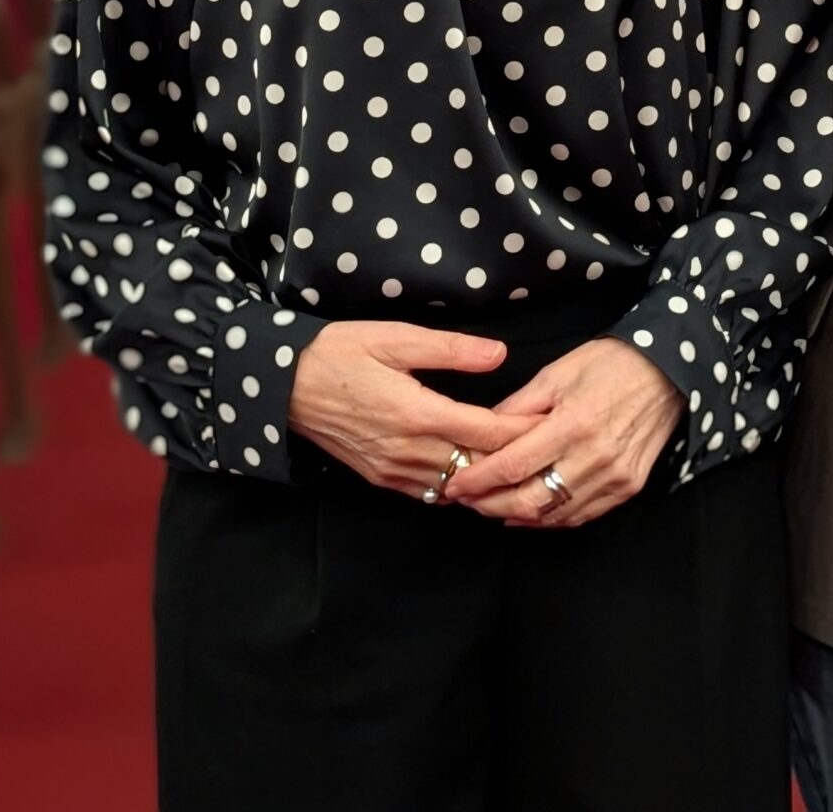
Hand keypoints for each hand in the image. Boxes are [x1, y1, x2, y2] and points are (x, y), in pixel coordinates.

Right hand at [286, 321, 541, 499]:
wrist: (282, 385)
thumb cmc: (339, 353)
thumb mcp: (396, 339)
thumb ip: (451, 350)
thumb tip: (499, 354)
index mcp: (418, 413)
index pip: (486, 432)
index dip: (522, 430)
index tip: (550, 423)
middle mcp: (409, 450)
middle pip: (477, 467)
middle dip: (512, 460)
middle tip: (544, 448)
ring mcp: (393, 470)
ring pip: (455, 487)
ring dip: (485, 478)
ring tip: (516, 464)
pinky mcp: (380, 478)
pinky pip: (429, 493)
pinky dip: (456, 486)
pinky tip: (471, 473)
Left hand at [442, 338, 684, 526]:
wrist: (668, 371)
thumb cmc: (610, 364)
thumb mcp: (557, 372)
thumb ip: (518, 406)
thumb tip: (483, 431)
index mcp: (574, 423)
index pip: (514, 465)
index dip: (479, 480)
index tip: (455, 484)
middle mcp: (595, 456)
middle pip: (530, 499)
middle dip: (490, 505)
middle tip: (466, 500)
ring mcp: (614, 476)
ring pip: (554, 514)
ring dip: (516, 515)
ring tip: (491, 507)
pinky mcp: (628, 487)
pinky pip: (580, 515)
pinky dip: (549, 519)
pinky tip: (527, 514)